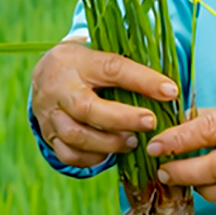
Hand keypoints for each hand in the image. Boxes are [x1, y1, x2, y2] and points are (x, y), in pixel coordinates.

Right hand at [31, 40, 179, 168]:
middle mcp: (59, 87)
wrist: (44, 75)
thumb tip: (168, 89)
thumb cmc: (84, 66)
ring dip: (109, 143)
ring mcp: (50, 113)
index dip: (143, 80)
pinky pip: (69, 154)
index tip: (170, 91)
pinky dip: (92, 158)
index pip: (112, 68)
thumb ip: (127, 70)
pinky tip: (110, 153)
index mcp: (77, 60)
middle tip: (150, 123)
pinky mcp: (48, 135)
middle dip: (122, 119)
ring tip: (132, 142)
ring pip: (77, 135)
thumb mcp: (100, 56)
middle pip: (87, 108)